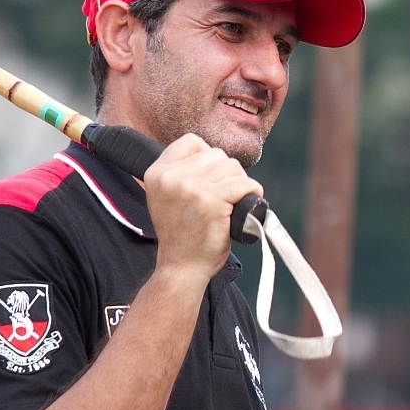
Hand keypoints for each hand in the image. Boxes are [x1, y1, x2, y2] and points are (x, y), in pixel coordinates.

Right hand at [143, 133, 263, 283]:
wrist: (182, 268)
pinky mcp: (212, 200)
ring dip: (240, 184)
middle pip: (216, 154)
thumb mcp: (166, 197)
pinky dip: (252, 194)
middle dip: (227, 174)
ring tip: (231, 204)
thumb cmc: (182, 235)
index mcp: (156, 172)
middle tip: (224, 198)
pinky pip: (245, 185)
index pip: (191, 141)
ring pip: (232, 167)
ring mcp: (191, 187)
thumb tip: (211, 154)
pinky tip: (246, 205)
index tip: (210, 180)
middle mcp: (171, 176)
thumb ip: (179, 173)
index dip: (207, 157)